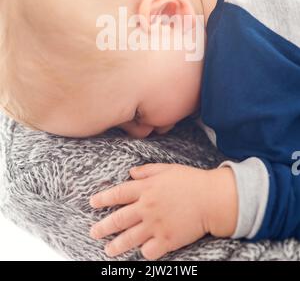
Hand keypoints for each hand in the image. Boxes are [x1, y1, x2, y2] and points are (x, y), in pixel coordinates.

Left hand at [89, 163, 237, 259]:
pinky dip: (144, 252)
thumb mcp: (167, 169)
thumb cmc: (190, 181)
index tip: (93, 203)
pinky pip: (148, 251)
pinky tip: (142, 251)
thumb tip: (131, 172)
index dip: (103, 199)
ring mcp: (155, 225)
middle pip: (118, 219)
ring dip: (116, 245)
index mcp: (146, 188)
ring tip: (108, 250)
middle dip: (103, 227)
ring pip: (129, 238)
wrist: (212, 199)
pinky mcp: (166, 240)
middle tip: (93, 232)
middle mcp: (147, 207)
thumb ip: (147, 171)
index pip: (118, 194)